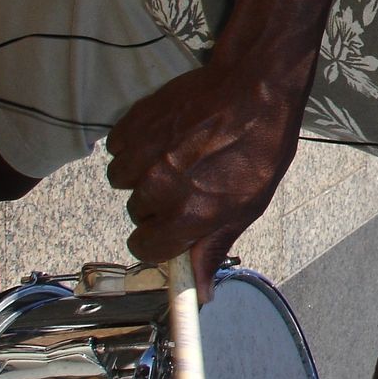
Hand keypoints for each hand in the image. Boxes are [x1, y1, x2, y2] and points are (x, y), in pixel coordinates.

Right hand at [107, 62, 304, 299]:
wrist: (254, 85)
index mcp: (189, 214)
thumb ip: (214, 246)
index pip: (146, 250)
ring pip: (124, 182)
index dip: (162, 240)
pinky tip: (168, 135)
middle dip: (159, 204)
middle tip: (191, 179)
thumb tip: (198, 292)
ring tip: (179, 154)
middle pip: (138, 215)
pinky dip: (136, 146)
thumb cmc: (259, 144)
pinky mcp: (132, 125)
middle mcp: (159, 189)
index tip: (175, 227)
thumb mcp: (249, 203)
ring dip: (144, 173)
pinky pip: (118, 150)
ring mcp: (142, 155)